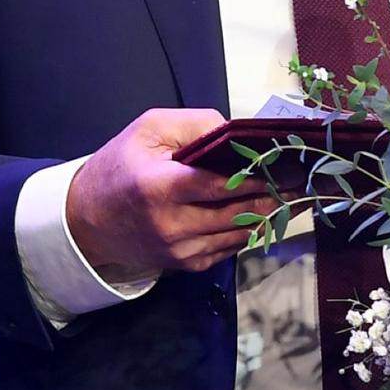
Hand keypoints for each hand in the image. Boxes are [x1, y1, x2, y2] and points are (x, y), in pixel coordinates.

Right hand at [66, 109, 279, 282]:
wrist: (85, 219)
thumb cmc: (120, 167)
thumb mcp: (149, 129)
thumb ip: (196, 124)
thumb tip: (239, 133)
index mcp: (160, 187)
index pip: (222, 185)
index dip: (258, 178)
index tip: (288, 168)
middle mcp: (172, 224)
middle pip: (238, 213)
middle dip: (275, 198)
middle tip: (303, 183)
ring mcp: (179, 250)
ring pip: (238, 234)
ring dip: (268, 217)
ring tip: (294, 198)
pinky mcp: (184, 265)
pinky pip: (228, 249)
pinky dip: (246, 232)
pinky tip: (263, 215)